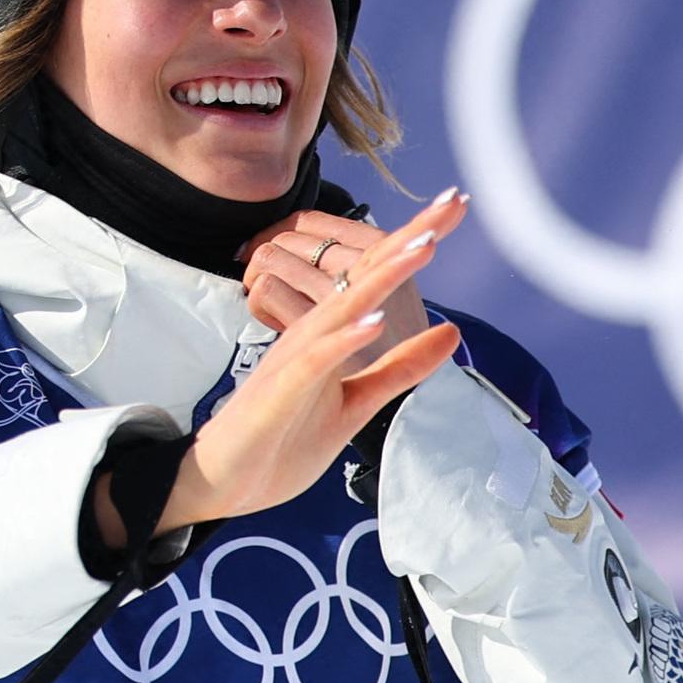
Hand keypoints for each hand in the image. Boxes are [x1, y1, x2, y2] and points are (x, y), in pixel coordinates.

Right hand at [162, 195, 468, 530]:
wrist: (225, 482)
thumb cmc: (283, 440)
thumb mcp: (358, 403)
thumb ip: (400, 367)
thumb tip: (450, 332)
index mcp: (333, 332)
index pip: (380, 276)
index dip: (416, 241)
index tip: (456, 204)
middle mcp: (314, 334)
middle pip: (366, 274)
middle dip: (410, 238)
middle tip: (454, 200)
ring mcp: (295, 358)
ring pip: (343, 306)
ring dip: (383, 276)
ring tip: (424, 246)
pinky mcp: (279, 389)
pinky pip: (313, 358)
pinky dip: (342, 339)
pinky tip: (372, 321)